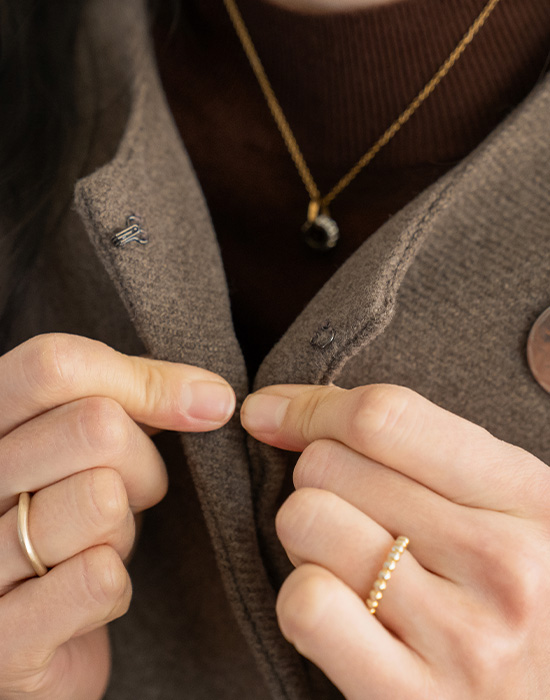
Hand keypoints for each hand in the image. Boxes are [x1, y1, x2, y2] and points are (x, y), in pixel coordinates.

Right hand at [0, 333, 234, 699]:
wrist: (32, 634)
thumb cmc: (68, 517)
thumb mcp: (95, 444)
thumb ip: (142, 398)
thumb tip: (214, 399)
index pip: (57, 364)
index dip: (144, 382)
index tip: (204, 405)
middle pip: (95, 427)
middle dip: (143, 465)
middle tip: (128, 496)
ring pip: (101, 500)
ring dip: (123, 530)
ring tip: (97, 543)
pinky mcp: (3, 637)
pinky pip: (99, 579)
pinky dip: (116, 587)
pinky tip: (91, 591)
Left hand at [241, 383, 549, 698]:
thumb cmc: (513, 592)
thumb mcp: (501, 505)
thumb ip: (416, 447)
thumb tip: (277, 408)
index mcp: (528, 495)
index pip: (384, 416)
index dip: (310, 406)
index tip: (272, 412)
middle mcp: (502, 560)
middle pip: (329, 465)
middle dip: (319, 481)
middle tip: (352, 517)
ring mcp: (462, 635)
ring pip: (307, 521)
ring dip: (308, 538)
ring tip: (349, 563)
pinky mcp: (412, 699)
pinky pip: (307, 604)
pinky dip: (303, 600)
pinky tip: (338, 613)